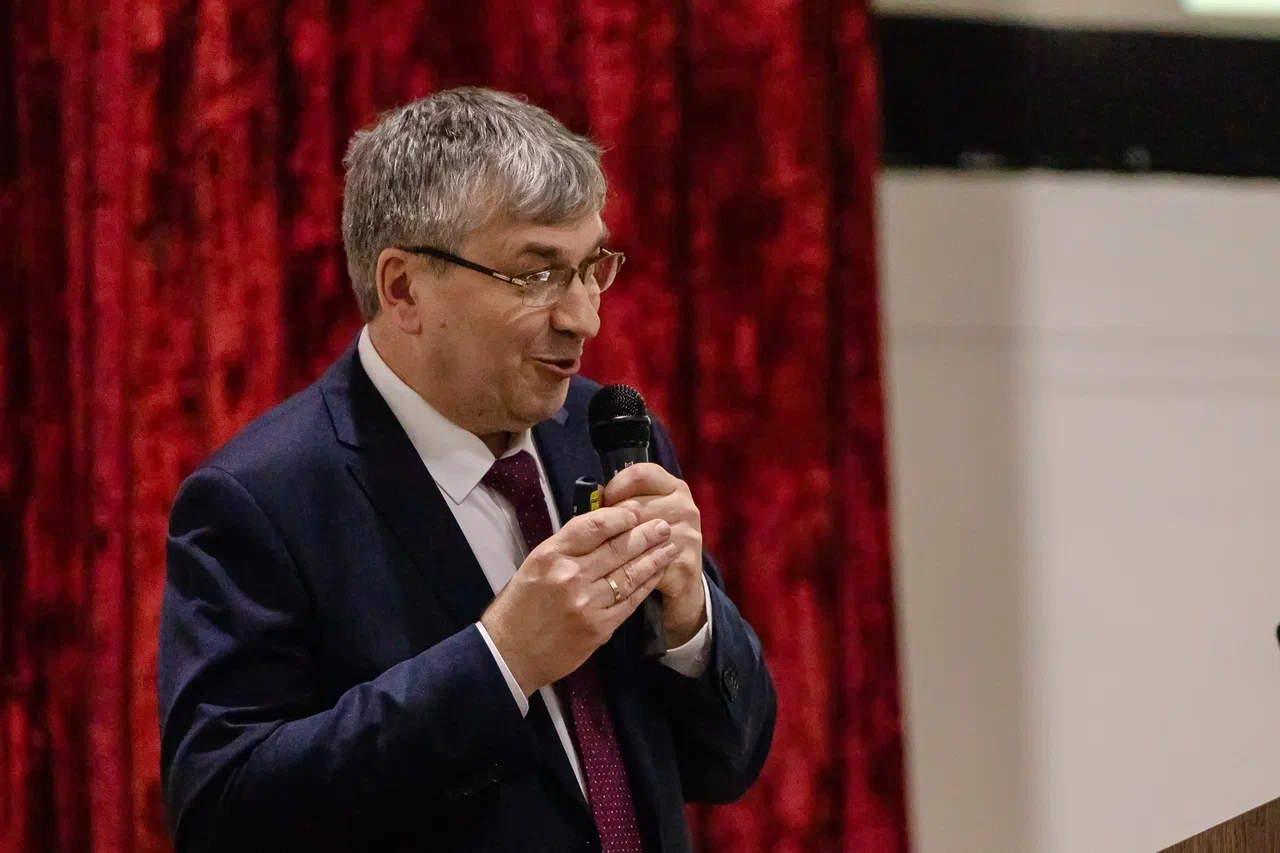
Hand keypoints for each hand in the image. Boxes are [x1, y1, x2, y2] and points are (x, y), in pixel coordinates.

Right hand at [480, 506, 676, 695]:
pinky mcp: (599, 627)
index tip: (637, 511)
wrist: (510, 653)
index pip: (593, 526)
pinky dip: (646, 586)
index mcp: (551, 555)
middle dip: (645, 535)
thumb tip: (604, 529)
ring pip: (629, 574)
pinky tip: (657, 574)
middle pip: (617, 549)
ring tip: (669, 547)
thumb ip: (567, 548)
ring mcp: (587, 603)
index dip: (620, 517)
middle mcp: (570, 576)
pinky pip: (630, 601)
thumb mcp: (535, 565)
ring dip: (653, 559)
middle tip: (664, 525)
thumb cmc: (520, 605)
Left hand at [602, 463, 706, 647]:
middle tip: (599, 536)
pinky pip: (648, 562)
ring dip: (617, 546)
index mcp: (673, 487)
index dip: (615, 487)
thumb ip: (620, 501)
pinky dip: (629, 567)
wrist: (682, 580)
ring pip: (640, 535)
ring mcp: (688, 534)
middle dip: (612, 522)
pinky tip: (618, 572)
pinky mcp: (686, 562)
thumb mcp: (641, 515)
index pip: (640, 474)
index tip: (604, 504)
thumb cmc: (652, 541)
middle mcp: (685, 506)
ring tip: (605, 555)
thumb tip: (594, 493)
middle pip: (636, 506)